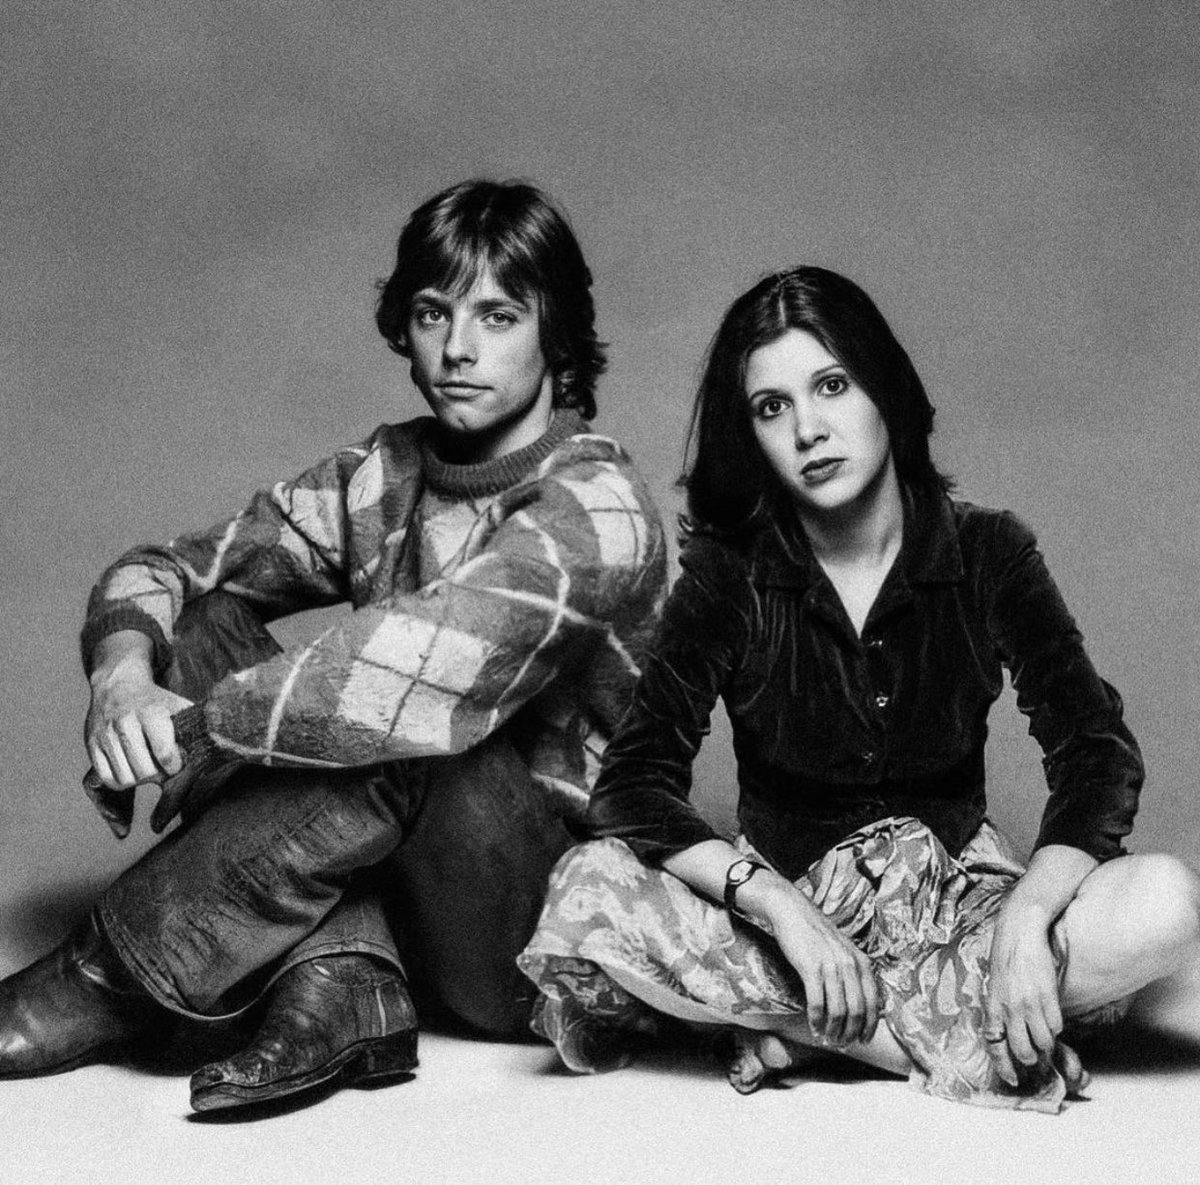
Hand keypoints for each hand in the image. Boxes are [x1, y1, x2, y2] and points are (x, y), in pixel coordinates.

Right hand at [85, 637, 192, 836]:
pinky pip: (107, 778)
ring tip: (148, 768)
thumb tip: (220, 742)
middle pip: (144, 770)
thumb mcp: (177, 705)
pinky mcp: (91, 745)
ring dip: (140, 781)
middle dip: (158, 776)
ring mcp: (105, 735)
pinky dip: (121, 782)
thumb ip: (194, 725)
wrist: (117, 684)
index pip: (164, 752)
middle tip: (163, 769)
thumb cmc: (155, 700)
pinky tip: (131, 771)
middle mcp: (126, 722)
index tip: (177, 764)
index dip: (174, 766)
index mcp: (151, 712)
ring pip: (125, 778)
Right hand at [767, 891, 879, 1046]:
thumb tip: (859, 999)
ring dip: (834, 1030)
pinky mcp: (810, 968)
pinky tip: (814, 1028)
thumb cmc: (816, 932)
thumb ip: (854, 969)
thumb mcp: (844, 948)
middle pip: (857, 1010)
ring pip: (838, 1010)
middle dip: (851, 1032)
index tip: (864, 1039)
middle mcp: (850, 964)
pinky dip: (816, 1020)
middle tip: (843, 1044)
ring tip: (828, 1040)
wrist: (792, 911)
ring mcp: (831, 966)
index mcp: (861, 961)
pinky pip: (817, 1003)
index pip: (874, 1001)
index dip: (870, 1025)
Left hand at [983, 898, 1062, 1086]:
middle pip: (1023, 1051)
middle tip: (1037, 1054)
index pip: (995, 1045)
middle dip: (1031, 1057)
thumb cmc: (1005, 955)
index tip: (1013, 1079)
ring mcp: (1028, 1004)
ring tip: (1045, 1030)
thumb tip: (1007, 1030)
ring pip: (1044, 1041)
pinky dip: (1056, 1024)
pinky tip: (1051, 1012)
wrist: (1020, 930)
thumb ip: (1000, 1007)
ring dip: (1047, 1041)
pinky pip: (1057, 1024)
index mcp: (992, 1005)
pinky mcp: (1047, 997)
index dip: (1004, 1066)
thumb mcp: (995, 983)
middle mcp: (1008, 1008)